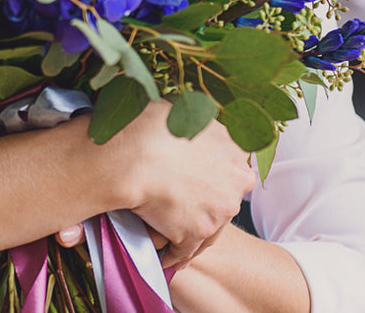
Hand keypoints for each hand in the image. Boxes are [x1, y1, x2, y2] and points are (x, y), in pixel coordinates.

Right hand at [108, 103, 253, 267]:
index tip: (194, 179)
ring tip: (168, 236)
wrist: (128, 155)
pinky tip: (163, 255)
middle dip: (205, 203)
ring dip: (190, 231)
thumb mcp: (177, 108)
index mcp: (234, 145)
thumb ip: (192, 121)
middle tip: (180, 205)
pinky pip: (187, 249)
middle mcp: (237, 178)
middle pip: (224, 198)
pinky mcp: (199, 231)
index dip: (210, 174)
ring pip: (208, 226)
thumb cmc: (145, 127)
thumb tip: (184, 121)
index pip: (230, 167)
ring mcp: (220, 207)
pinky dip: (175, 254)